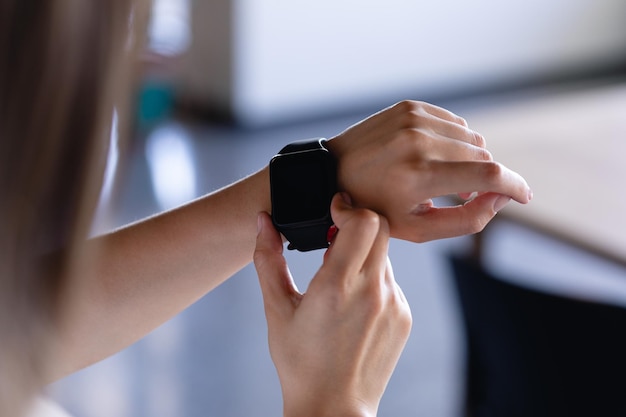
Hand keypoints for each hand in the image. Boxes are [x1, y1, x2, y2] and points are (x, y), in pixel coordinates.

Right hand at [254, 193, 411, 416]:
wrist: (333, 406)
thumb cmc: (299, 362)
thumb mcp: (276, 309)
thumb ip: (267, 259)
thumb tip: (262, 221)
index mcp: (337, 287)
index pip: (364, 222)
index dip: (348, 208)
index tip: (333, 210)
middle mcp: (372, 292)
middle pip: (381, 229)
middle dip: (357, 225)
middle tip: (333, 238)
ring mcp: (393, 304)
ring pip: (384, 256)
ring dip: (363, 256)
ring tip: (338, 281)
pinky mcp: (404, 316)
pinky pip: (391, 282)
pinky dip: (372, 280)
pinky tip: (352, 305)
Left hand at [326, 100, 532, 241]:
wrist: (332, 173)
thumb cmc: (374, 208)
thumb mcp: (418, 229)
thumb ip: (467, 219)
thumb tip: (502, 197)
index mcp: (418, 176)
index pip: (488, 175)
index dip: (515, 186)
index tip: (524, 196)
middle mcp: (418, 141)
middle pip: (483, 157)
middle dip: (486, 179)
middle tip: (467, 195)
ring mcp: (413, 118)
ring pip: (471, 139)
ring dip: (470, 160)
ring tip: (446, 178)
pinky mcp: (410, 106)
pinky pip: (454, 123)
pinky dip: (454, 142)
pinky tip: (435, 157)